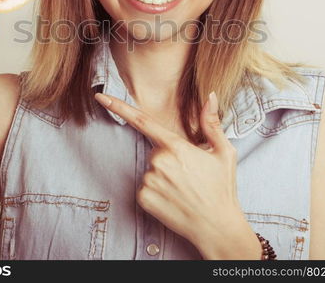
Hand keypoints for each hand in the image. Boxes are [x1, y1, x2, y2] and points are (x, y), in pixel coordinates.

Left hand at [94, 90, 260, 258]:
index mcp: (176, 146)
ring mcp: (149, 181)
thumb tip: (210, 96)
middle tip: (188, 175)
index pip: (142, 120)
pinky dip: (156, 191)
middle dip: (168, 158)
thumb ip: (211, 122)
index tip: (99, 97)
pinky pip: (145, 187)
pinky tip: (173, 199)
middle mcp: (159, 161)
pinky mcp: (143, 198)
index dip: (118, 107)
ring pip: (150, 170)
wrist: (217, 228)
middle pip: (155, 151)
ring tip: (183, 190)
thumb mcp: (224, 152)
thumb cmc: (222, 188)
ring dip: (163, 176)